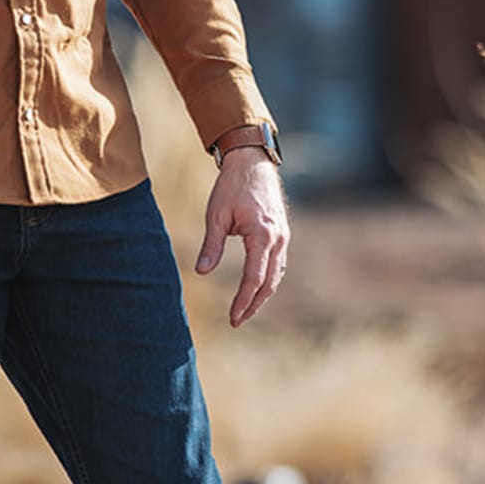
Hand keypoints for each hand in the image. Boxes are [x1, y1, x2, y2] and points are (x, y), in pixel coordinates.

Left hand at [195, 151, 288, 327]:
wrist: (251, 162)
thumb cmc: (231, 187)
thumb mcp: (216, 215)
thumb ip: (211, 246)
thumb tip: (202, 273)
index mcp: (262, 235)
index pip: (254, 278)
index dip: (243, 301)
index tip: (233, 318)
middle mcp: (277, 238)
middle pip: (269, 282)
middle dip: (254, 304)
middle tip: (237, 320)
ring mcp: (283, 236)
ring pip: (277, 274)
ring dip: (262, 295)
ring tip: (245, 310)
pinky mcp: (281, 233)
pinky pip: (278, 263)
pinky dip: (268, 279)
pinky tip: (257, 288)